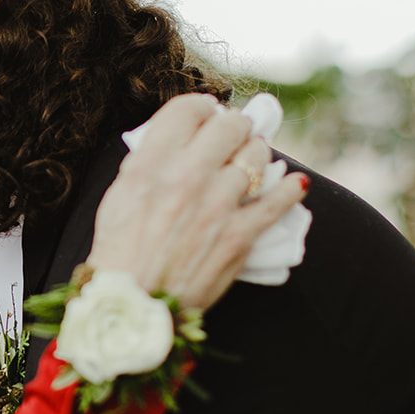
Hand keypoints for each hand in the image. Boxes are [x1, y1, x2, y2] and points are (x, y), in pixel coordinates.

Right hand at [85, 94, 307, 309]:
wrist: (132, 305)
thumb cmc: (120, 252)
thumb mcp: (119, 194)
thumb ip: (150, 160)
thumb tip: (183, 138)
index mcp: (150, 164)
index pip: (189, 109)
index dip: (201, 108)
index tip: (206, 116)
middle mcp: (186, 178)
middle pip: (229, 125)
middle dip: (233, 126)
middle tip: (232, 136)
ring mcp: (217, 206)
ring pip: (256, 156)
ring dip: (256, 155)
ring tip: (250, 162)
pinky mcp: (239, 236)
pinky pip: (278, 201)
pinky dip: (290, 189)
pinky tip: (295, 183)